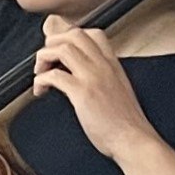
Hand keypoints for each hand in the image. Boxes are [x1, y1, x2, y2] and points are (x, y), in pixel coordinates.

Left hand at [32, 17, 156, 160]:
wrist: (134, 141)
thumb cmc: (125, 123)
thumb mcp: (116, 90)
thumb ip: (100, 77)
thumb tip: (75, 73)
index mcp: (113, 65)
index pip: (93, 34)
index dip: (70, 36)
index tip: (58, 50)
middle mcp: (104, 67)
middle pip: (75, 34)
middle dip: (53, 42)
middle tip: (46, 60)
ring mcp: (93, 78)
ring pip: (63, 49)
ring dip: (43, 58)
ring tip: (40, 73)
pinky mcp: (83, 94)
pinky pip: (54, 75)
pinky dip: (40, 80)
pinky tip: (40, 90)